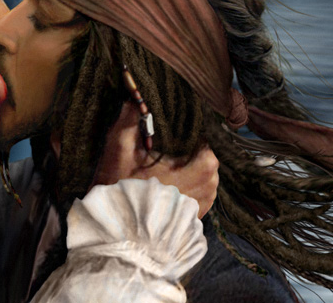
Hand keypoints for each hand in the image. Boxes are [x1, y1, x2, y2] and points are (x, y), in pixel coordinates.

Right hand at [91, 102, 218, 218]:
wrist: (120, 238)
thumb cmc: (121, 192)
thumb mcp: (120, 149)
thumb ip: (129, 118)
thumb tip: (134, 95)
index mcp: (204, 164)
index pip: (203, 132)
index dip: (185, 125)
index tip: (168, 123)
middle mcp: (212, 183)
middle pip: (202, 152)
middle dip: (184, 146)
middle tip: (161, 143)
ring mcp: (206, 202)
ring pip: (200, 171)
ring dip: (185, 165)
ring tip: (161, 163)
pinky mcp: (197, 215)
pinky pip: (196, 189)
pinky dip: (183, 183)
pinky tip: (163, 181)